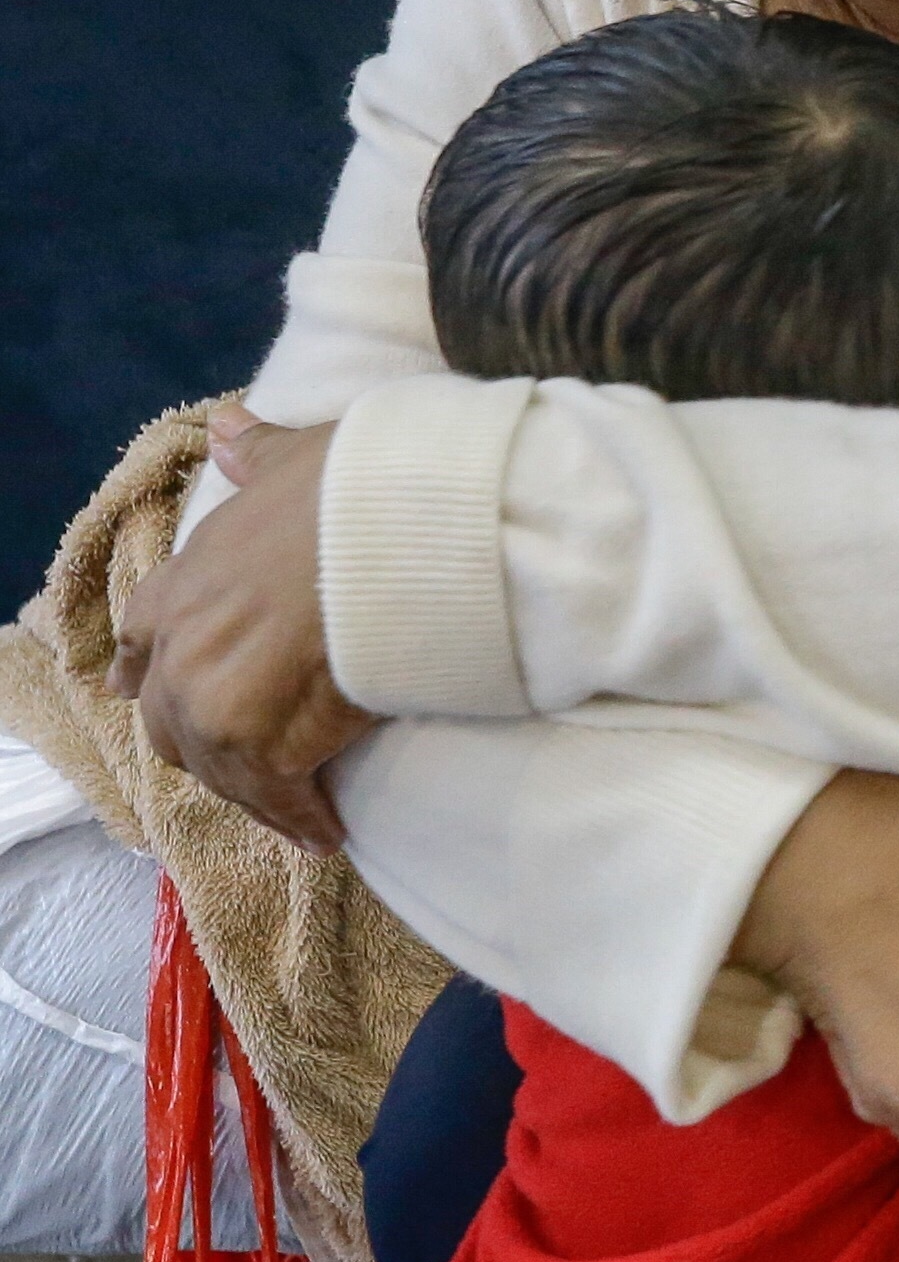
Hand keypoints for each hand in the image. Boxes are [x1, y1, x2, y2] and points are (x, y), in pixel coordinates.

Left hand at [108, 403, 371, 851]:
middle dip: (204, 742)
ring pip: (219, 768)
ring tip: (303, 815)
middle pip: (171, 719)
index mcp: (188, 577)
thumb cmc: (357, 489)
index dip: (145, 665)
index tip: (144, 689)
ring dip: (259, 793)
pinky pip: (276, 798)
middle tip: (250, 765)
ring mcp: (213, 700)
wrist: (393, 530)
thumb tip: (225, 428)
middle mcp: (184, 645)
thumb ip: (258, 456)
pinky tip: (327, 832)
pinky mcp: (258, 743)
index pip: (141, 633)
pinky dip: (300, 819)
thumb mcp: (299, 460)